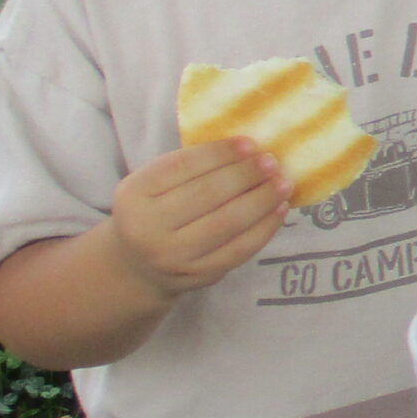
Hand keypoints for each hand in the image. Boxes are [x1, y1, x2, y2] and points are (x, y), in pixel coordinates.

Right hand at [106, 141, 290, 298]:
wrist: (138, 266)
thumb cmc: (154, 211)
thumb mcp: (153, 184)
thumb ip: (190, 166)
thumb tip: (249, 148)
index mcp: (133, 193)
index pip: (182, 166)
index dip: (220, 153)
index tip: (250, 142)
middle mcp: (146, 227)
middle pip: (207, 194)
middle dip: (246, 174)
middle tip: (272, 162)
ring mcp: (173, 256)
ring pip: (227, 223)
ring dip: (262, 200)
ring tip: (283, 183)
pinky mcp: (198, 275)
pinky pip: (239, 249)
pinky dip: (265, 227)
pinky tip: (279, 209)